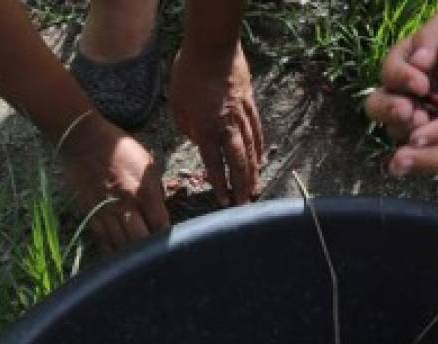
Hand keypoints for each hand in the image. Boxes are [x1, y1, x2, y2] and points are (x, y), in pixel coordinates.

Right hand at [59, 114, 169, 251]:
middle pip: (142, 240)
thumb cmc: (119, 148)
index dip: (167, 236)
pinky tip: (120, 255)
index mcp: (144, 191)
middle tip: (155, 251)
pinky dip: (113, 250)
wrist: (82, 138)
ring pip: (122, 244)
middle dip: (150, 248)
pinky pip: (103, 240)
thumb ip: (157, 191)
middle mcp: (126, 205)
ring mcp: (106, 211)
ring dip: (132, 253)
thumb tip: (160, 214)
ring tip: (139, 256)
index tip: (170, 240)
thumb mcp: (147, 164)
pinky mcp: (90, 214)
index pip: (160, 225)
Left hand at [170, 40, 263, 205]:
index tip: (224, 201)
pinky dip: (260, 149)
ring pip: (251, 150)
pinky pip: (257, 132)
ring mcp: (242, 117)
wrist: (213, 47)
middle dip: (241, 186)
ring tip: (256, 189)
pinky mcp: (251, 106)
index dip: (220, 185)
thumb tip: (195, 138)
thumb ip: (185, 126)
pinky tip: (261, 160)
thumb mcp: (177, 102)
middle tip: (244, 203)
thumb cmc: (188, 73)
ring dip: (254, 173)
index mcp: (205, 129)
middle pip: (238, 163)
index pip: (214, 164)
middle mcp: (227, 127)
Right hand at [365, 6, 437, 142]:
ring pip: (394, 130)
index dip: (401, 78)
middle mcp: (402, 91)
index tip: (422, 83)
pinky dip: (421, 149)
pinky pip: (417, 148)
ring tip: (423, 127)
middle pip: (376, 106)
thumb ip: (436, 34)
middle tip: (408, 112)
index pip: (390, 72)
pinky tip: (432, 147)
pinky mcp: (429, 135)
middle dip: (389, 110)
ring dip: (404, 131)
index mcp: (404, 61)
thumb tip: (422, 58)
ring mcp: (413, 114)